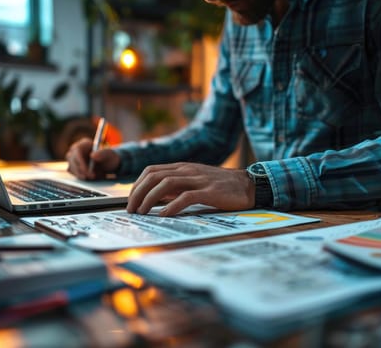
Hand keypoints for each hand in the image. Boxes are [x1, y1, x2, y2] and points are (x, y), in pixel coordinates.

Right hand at [66, 138, 120, 179]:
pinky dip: (83, 177)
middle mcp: (75, 150)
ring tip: (96, 175)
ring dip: (83, 174)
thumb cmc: (108, 157)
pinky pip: (74, 174)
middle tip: (92, 177)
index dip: (80, 161)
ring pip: (72, 169)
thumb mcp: (109, 155)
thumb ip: (103, 153)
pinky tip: (92, 176)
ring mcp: (72, 159)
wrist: (108, 165)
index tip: (86, 170)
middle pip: (72, 161)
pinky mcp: (73, 168)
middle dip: (81, 171)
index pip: (77, 151)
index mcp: (84, 144)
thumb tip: (92, 156)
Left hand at [127, 162, 254, 215]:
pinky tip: (164, 215)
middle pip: (154, 176)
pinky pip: (186, 196)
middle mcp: (188, 170)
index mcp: (183, 167)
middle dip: (138, 193)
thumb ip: (177, 187)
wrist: (249, 185)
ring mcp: (199, 179)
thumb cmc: (222, 187)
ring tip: (142, 212)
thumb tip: (156, 199)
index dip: (137, 185)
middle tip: (131, 209)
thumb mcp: (195, 182)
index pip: (151, 170)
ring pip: (166, 183)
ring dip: (150, 198)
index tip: (131, 200)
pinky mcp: (210, 191)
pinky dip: (172, 206)